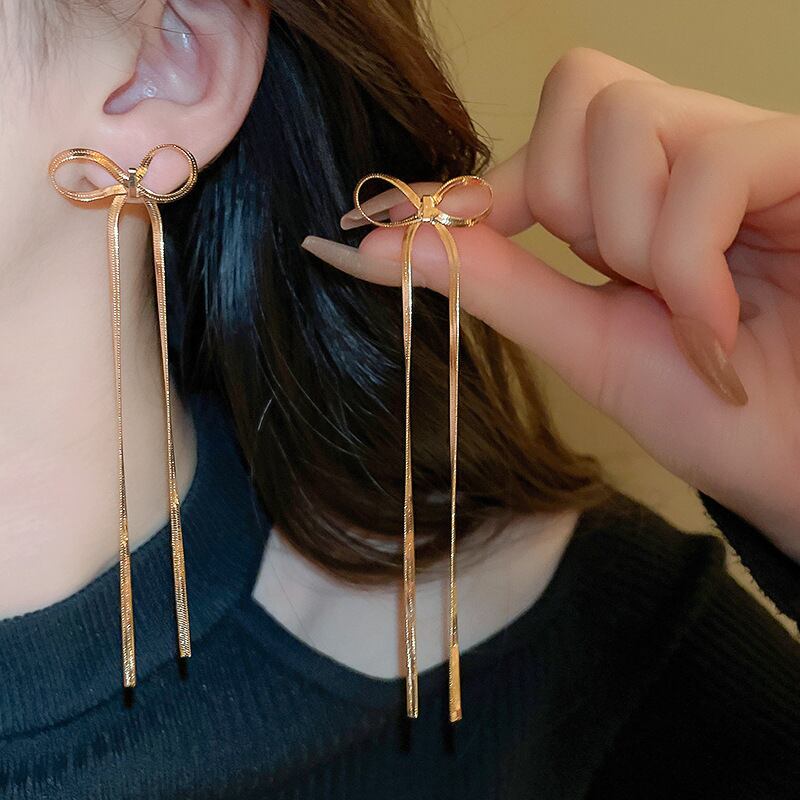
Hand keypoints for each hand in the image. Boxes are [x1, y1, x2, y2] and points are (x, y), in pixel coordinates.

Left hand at [302, 47, 799, 562]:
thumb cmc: (710, 409)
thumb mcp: (583, 342)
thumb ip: (493, 282)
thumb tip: (378, 243)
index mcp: (632, 197)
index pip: (540, 138)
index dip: (477, 185)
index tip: (419, 228)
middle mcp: (686, 154)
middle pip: (580, 92)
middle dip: (568, 202)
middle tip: (618, 279)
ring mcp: (745, 151)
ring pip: (630, 119)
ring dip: (629, 237)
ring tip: (681, 307)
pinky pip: (712, 165)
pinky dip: (686, 258)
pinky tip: (713, 320)